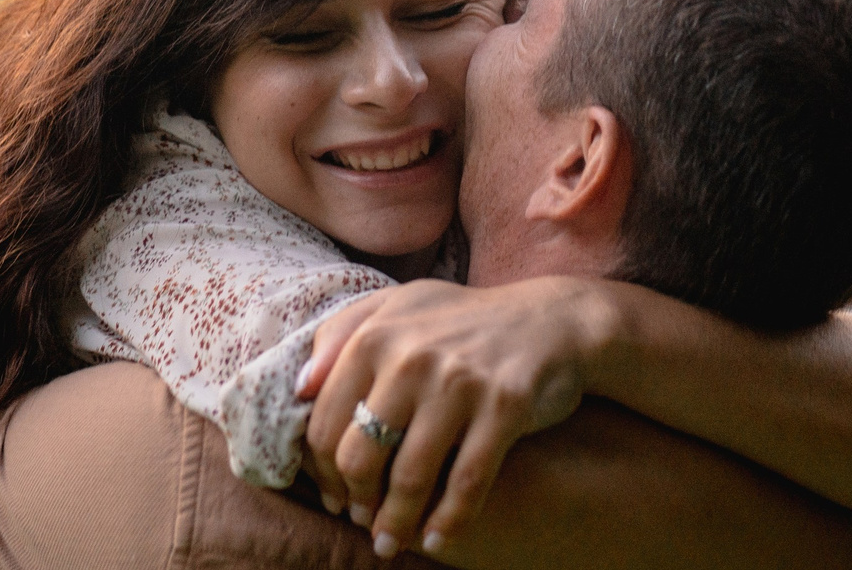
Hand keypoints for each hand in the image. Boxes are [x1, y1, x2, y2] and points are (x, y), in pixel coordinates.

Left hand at [297, 277, 612, 555]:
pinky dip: (450, 520)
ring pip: (412, 475)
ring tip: (390, 544)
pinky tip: (437, 538)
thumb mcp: (399, 307)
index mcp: (376, 335)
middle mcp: (412, 357)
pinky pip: (468, 480)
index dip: (323, 471)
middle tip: (363, 521)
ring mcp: (460, 382)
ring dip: (396, 522)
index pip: (324, 423)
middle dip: (357, 501)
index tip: (335, 495)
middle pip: (360, 455)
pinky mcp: (505, 406)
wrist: (551, 321)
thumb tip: (300, 387)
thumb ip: (343, 334)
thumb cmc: (462, 321)